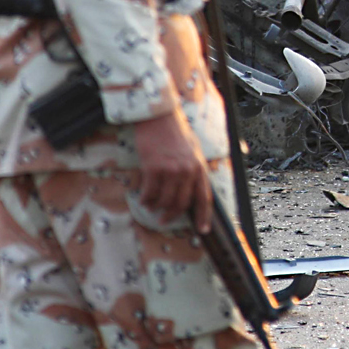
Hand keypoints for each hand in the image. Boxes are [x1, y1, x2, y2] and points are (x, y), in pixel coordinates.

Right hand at [133, 111, 212, 233]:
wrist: (159, 118)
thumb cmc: (174, 134)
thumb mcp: (192, 151)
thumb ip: (193, 170)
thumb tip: (190, 190)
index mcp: (199, 167)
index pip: (204, 197)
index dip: (204, 216)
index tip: (203, 230)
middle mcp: (188, 171)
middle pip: (182, 203)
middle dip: (172, 215)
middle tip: (164, 220)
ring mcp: (171, 170)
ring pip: (165, 201)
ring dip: (157, 208)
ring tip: (152, 206)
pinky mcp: (154, 169)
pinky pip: (150, 193)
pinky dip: (146, 199)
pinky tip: (143, 198)